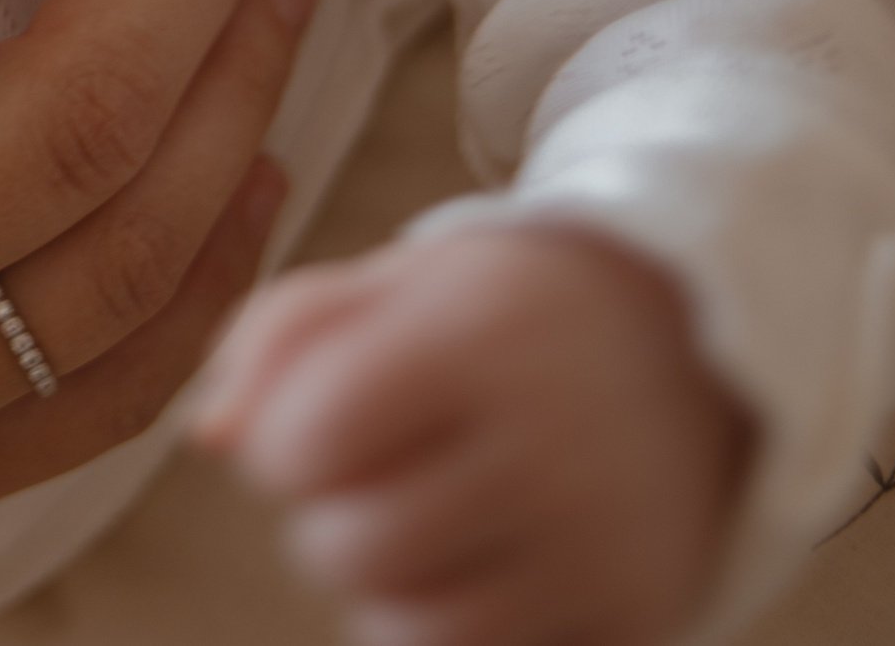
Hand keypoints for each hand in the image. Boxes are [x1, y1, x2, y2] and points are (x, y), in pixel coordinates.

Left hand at [197, 227, 754, 645]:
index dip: (283, 442)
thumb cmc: (493, 313)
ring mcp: (601, 540)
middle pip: (347, 549)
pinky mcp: (635, 611)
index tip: (326, 417)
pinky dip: (453, 626)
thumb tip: (212, 438)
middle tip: (379, 472)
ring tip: (422, 518)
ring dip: (383, 584)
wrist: (682, 346)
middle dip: (329, 517)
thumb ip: (274, 339)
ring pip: (408, 628)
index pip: (305, 443)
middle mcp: (552, 443)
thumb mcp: (388, 283)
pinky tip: (476, 562)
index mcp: (476, 338)